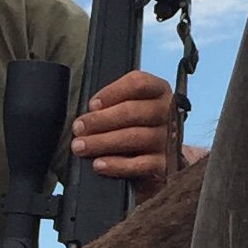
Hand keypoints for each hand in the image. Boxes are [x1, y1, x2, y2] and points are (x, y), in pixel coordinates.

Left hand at [74, 70, 181, 199]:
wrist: (162, 159)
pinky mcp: (167, 164)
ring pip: (135, 137)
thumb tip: (88, 118)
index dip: (112, 92)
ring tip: (82, 146)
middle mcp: (167, 113)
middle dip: (100, 120)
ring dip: (103, 142)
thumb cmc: (139, 128)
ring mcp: (169, 139)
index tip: (92, 105)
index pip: (138, 83)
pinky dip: (118, 165)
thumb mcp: (130, 108)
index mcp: (158, 91)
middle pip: (133, 111)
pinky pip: (143, 164)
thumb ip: (113, 105)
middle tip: (78, 128)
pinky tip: (100, 164)